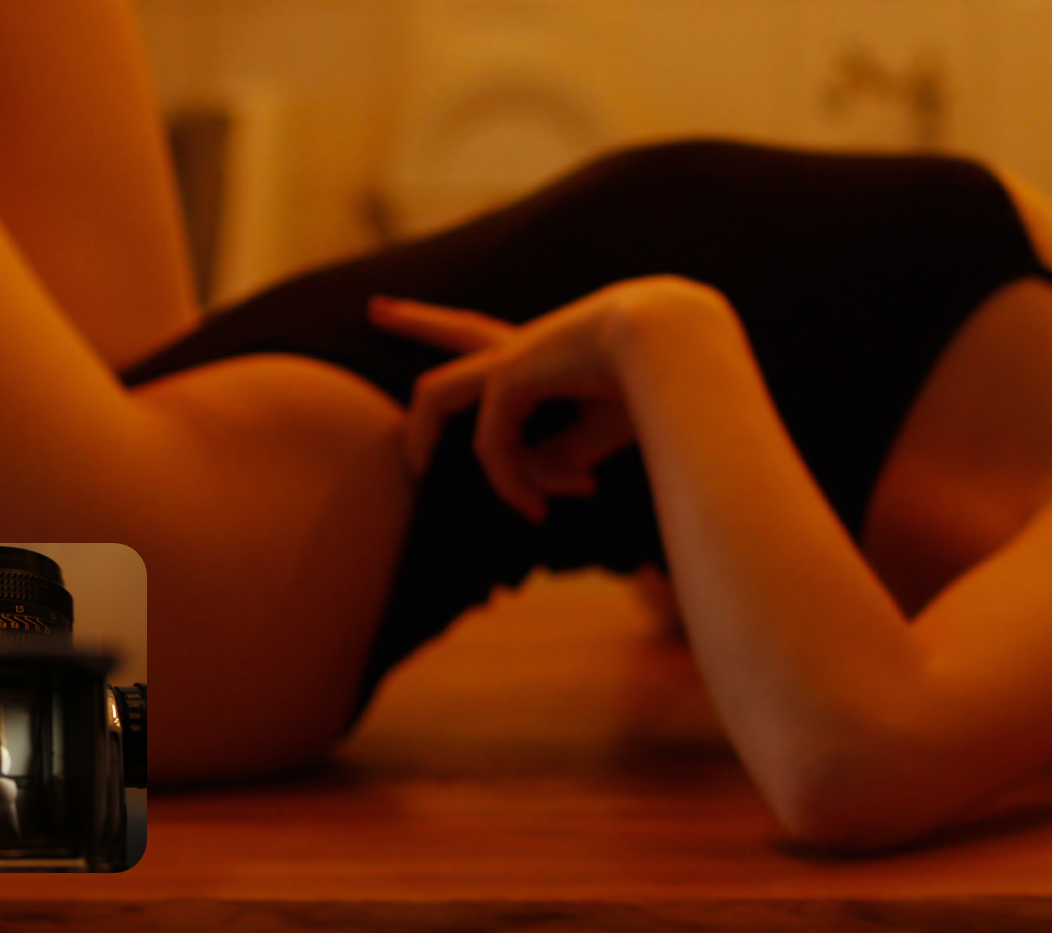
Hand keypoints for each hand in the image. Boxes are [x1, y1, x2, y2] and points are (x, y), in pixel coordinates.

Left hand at [371, 287, 647, 521]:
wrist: (676, 349)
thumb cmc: (655, 390)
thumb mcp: (594, 436)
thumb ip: (549, 459)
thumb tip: (519, 484)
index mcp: (554, 353)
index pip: (507, 337)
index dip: (474, 329)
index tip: (441, 306)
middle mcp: (527, 346)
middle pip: (457, 329)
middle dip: (416, 319)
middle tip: (376, 308)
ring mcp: (512, 357)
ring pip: (437, 393)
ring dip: (421, 435)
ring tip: (418, 473)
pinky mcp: (508, 376)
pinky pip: (492, 446)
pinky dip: (511, 481)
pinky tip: (539, 506)